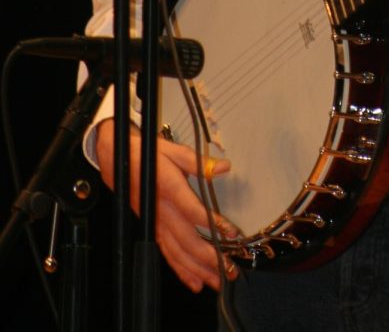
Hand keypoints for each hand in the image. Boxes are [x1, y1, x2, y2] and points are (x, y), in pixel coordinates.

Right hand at [95, 118, 236, 292]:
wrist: (115, 159)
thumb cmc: (146, 153)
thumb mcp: (173, 149)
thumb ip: (198, 162)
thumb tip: (223, 167)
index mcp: (168, 188)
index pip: (192, 211)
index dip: (212, 223)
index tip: (231, 232)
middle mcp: (161, 211)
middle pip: (186, 240)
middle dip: (208, 257)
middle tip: (228, 269)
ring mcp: (155, 223)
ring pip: (177, 252)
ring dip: (197, 269)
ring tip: (216, 280)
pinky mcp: (151, 229)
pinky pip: (166, 253)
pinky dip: (180, 269)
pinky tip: (194, 281)